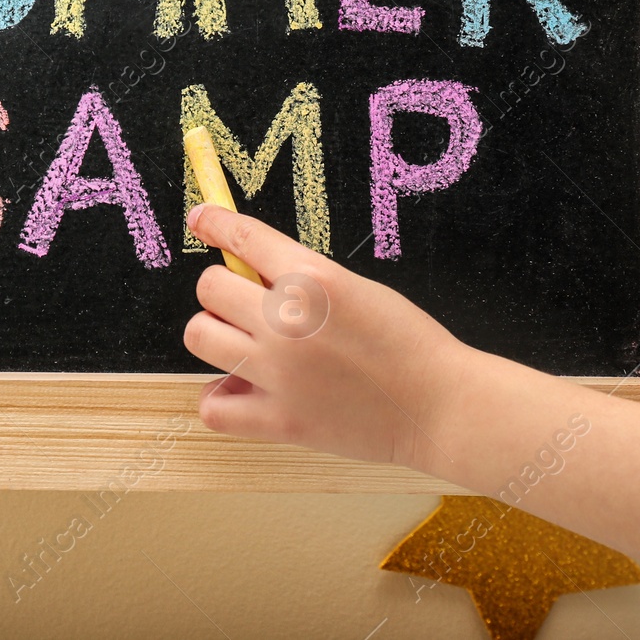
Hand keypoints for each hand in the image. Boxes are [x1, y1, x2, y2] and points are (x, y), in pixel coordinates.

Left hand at [182, 203, 475, 471]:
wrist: (440, 406)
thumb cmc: (407, 343)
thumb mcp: (357, 286)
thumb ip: (301, 278)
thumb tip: (248, 271)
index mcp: (312, 278)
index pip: (242, 237)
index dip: (213, 222)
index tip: (202, 219)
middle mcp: (287, 321)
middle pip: (209, 288)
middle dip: (224, 290)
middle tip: (246, 303)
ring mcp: (278, 373)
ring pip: (200, 336)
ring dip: (216, 334)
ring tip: (244, 343)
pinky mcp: (279, 420)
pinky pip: (214, 406)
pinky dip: (220, 397)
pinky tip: (242, 388)